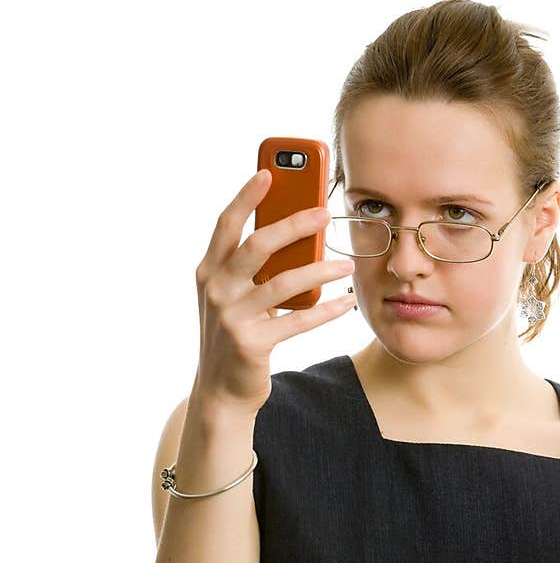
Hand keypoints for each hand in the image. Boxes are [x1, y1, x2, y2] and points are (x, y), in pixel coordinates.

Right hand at [192, 170, 355, 416]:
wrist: (220, 390)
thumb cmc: (235, 333)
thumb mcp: (234, 296)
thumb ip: (254, 269)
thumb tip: (297, 235)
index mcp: (209, 271)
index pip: (227, 225)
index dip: (246, 197)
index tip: (268, 172)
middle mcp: (216, 290)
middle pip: (258, 245)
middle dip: (293, 224)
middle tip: (325, 213)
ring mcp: (232, 317)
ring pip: (284, 282)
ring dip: (320, 270)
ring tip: (347, 265)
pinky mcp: (252, 344)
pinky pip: (297, 320)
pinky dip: (325, 311)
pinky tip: (346, 303)